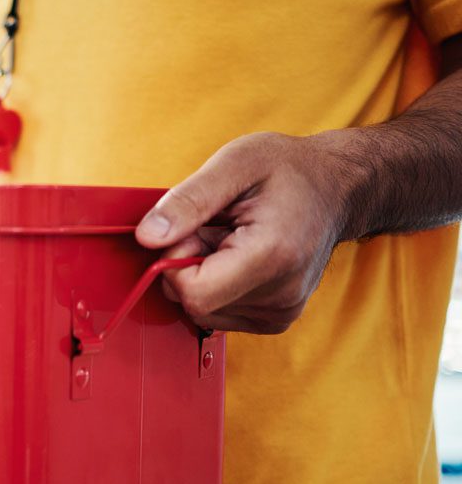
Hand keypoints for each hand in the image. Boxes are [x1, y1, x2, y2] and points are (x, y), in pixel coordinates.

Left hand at [135, 131, 357, 333]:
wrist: (336, 187)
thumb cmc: (288, 170)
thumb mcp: (234, 163)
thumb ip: (187, 201)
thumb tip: (147, 237)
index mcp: (273, 256)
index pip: (194, 293)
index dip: (176, 261)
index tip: (194, 229)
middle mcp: (282, 295)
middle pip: (196, 303)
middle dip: (189, 265)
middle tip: (215, 228)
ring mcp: (281, 313)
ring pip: (204, 311)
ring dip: (203, 274)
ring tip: (231, 239)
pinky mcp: (275, 320)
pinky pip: (220, 313)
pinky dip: (218, 286)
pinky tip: (238, 257)